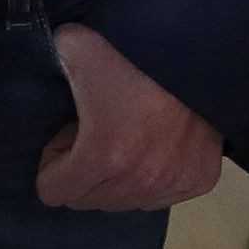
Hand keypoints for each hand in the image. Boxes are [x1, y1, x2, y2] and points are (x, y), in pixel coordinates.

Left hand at [36, 23, 222, 210]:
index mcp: (103, 157)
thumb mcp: (76, 46)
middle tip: (94, 132)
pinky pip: (159, 196)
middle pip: (88, 200)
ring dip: (115, 178)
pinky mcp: (200, 181)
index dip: (53, 162)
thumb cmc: (134, 52)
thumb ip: (49, 60)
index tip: (67, 136)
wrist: (202, 52)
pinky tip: (152, 145)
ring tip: (124, 136)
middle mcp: (139, 182)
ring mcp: (173, 185)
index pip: (54, 192)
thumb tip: (47, 61)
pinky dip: (149, 178)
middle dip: (82, 170)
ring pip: (125, 202)